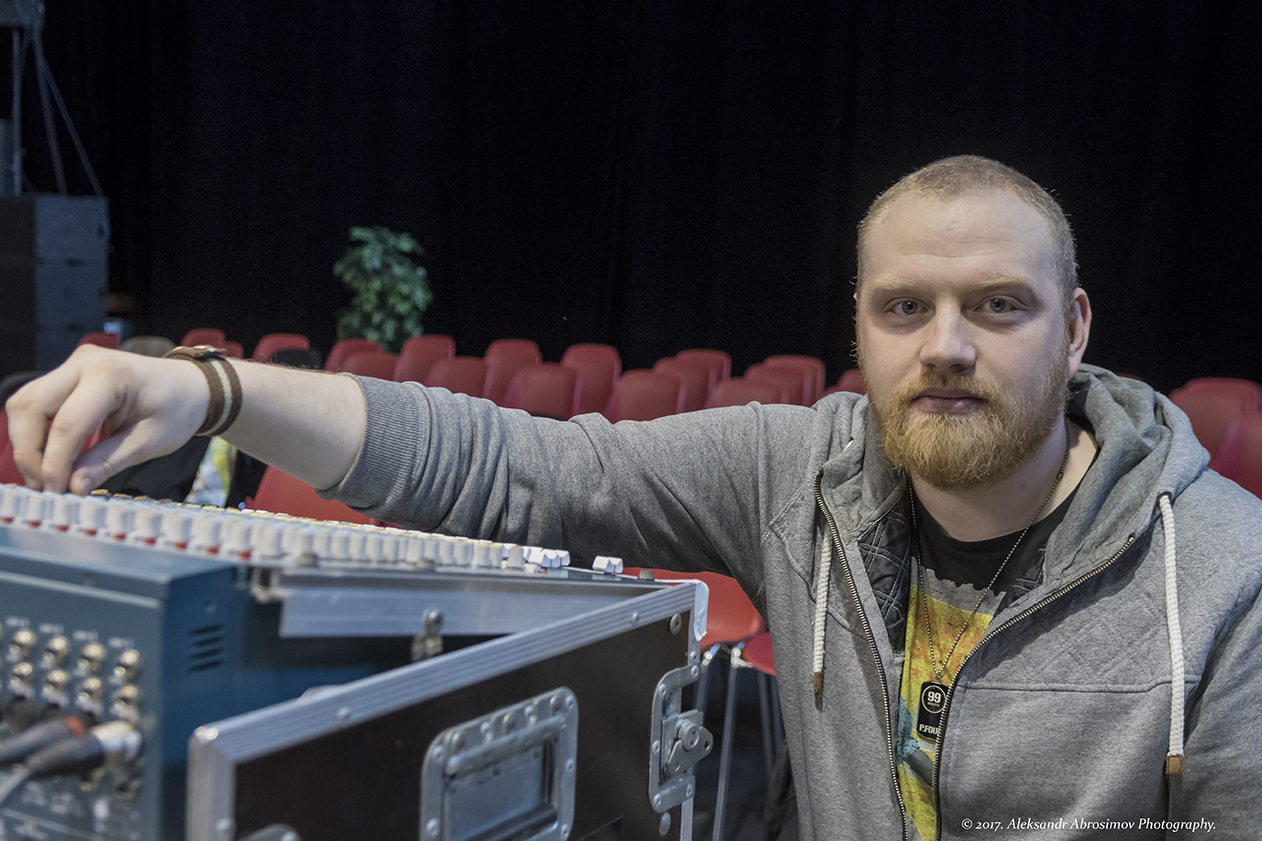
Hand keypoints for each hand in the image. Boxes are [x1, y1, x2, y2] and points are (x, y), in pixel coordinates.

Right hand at [5, 345, 209, 494]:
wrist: (191, 386)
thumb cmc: (178, 410)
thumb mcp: (150, 442)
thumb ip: (107, 462)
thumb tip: (72, 487)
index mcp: (111, 375)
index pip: (67, 423)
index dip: (55, 463)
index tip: (57, 493)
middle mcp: (85, 362)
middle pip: (31, 408)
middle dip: (31, 453)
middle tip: (46, 488)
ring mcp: (73, 365)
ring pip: (25, 404)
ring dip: (28, 443)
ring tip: (46, 477)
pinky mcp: (67, 375)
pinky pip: (35, 403)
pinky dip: (35, 433)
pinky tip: (50, 460)